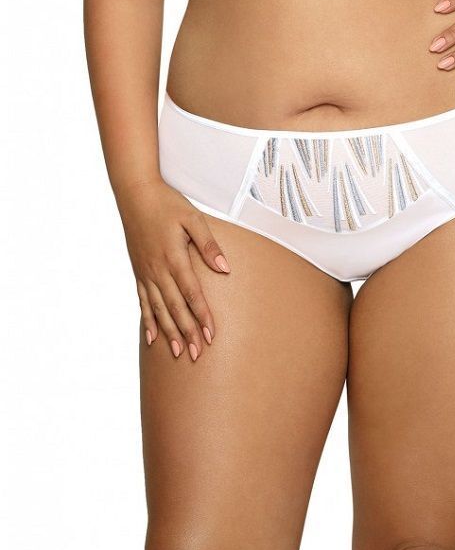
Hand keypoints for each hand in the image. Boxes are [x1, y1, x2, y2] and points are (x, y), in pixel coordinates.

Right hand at [116, 179, 230, 362]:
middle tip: (198, 354)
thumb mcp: (193, 218)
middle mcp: (158, 270)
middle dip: (187, 332)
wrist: (135, 195)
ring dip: (170, 333)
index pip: (191, 293)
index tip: (211, 335)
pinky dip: (148, 321)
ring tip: (179, 353)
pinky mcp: (138, 272)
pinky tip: (152, 338)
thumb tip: (224, 269)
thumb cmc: (167, 204)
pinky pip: (143, 302)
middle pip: (175, 308)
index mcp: (174, 257)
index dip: (201, 316)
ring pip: (158, 309)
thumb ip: (208, 244)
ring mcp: (146, 273)